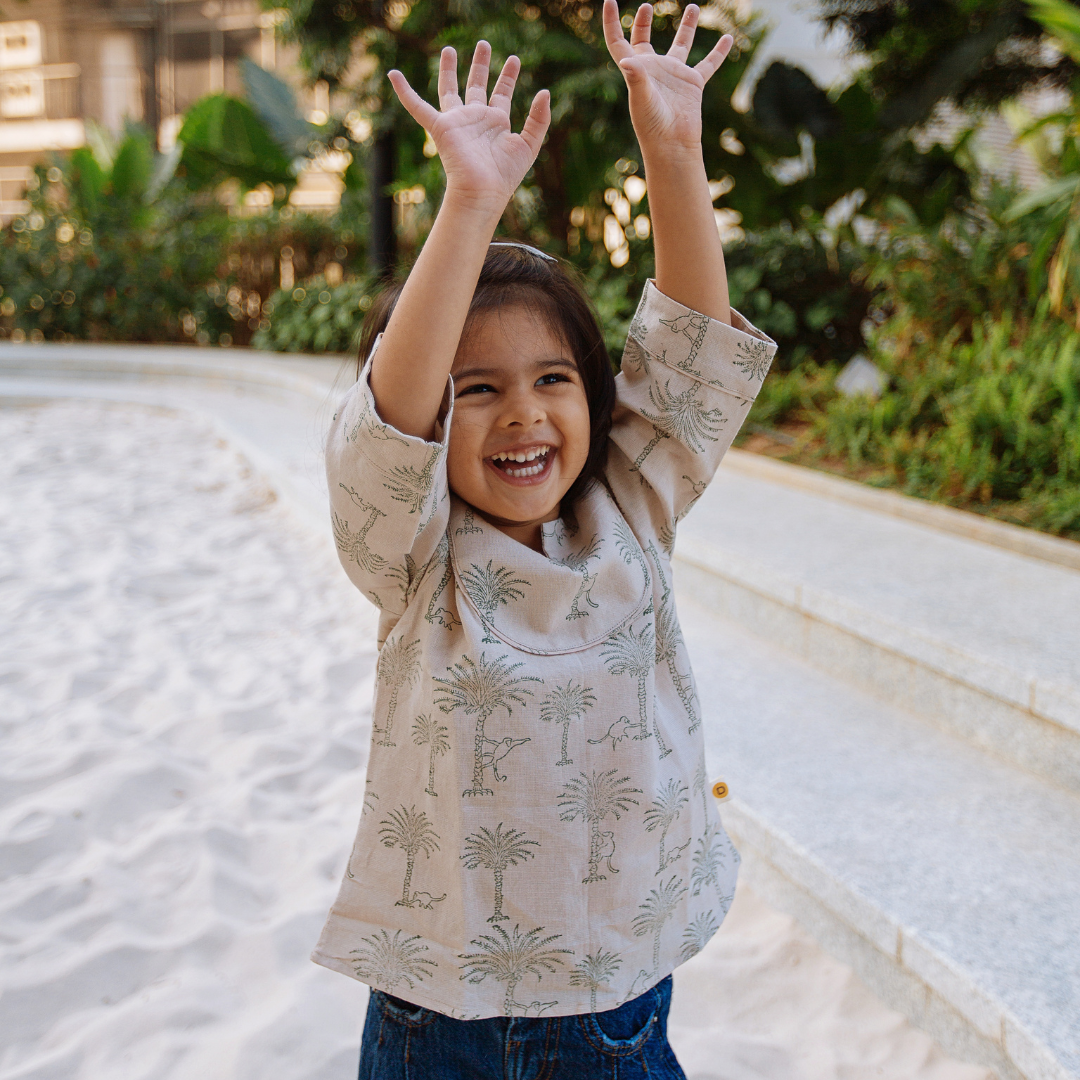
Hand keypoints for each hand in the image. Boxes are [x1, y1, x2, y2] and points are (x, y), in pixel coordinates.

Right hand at [388, 44, 550, 215]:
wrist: (482, 192)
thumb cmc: (505, 176)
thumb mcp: (529, 144)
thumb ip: (539, 119)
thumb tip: (545, 91)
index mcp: (495, 123)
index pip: (501, 94)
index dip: (508, 77)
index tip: (515, 60)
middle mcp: (475, 120)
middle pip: (476, 86)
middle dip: (481, 65)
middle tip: (484, 44)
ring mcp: (457, 122)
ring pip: (450, 89)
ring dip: (449, 69)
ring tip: (449, 49)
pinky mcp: (440, 128)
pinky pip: (418, 107)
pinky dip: (404, 92)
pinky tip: (393, 75)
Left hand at [603, 0, 731, 155]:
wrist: (672, 144)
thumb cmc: (652, 125)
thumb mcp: (641, 99)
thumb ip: (635, 77)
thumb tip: (626, 60)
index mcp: (635, 70)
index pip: (618, 42)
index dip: (611, 22)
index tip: (609, 1)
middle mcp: (654, 70)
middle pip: (644, 40)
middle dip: (643, 23)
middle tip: (646, 7)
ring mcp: (674, 75)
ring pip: (682, 44)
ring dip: (687, 27)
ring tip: (693, 7)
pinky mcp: (693, 83)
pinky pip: (709, 64)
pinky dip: (718, 52)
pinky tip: (728, 38)